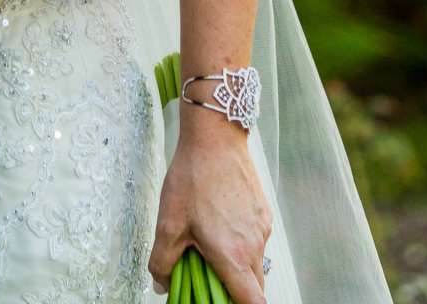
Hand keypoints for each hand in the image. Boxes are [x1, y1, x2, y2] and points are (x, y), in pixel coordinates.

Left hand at [148, 113, 273, 302]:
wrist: (216, 139)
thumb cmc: (192, 180)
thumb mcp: (167, 224)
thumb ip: (162, 262)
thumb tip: (162, 284)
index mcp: (232, 255)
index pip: (253, 303)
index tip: (223, 302)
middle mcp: (254, 245)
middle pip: (254, 287)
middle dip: (234, 290)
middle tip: (207, 275)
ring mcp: (262, 229)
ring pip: (254, 262)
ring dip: (236, 264)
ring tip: (208, 243)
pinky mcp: (263, 214)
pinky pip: (255, 240)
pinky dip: (240, 243)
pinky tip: (218, 222)